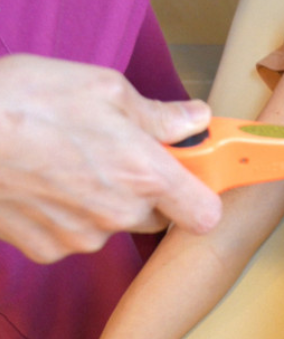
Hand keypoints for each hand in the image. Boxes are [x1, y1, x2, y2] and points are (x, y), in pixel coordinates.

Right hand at [0, 55, 222, 262]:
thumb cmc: (23, 100)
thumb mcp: (102, 88)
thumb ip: (158, 115)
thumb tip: (194, 120)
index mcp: (145, 174)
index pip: (205, 213)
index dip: (201, 195)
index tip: (193, 177)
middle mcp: (118, 214)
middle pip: (155, 216)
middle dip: (144, 190)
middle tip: (114, 153)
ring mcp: (80, 237)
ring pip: (110, 224)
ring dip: (99, 201)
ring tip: (63, 160)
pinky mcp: (44, 250)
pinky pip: (70, 235)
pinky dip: (61, 214)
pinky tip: (38, 182)